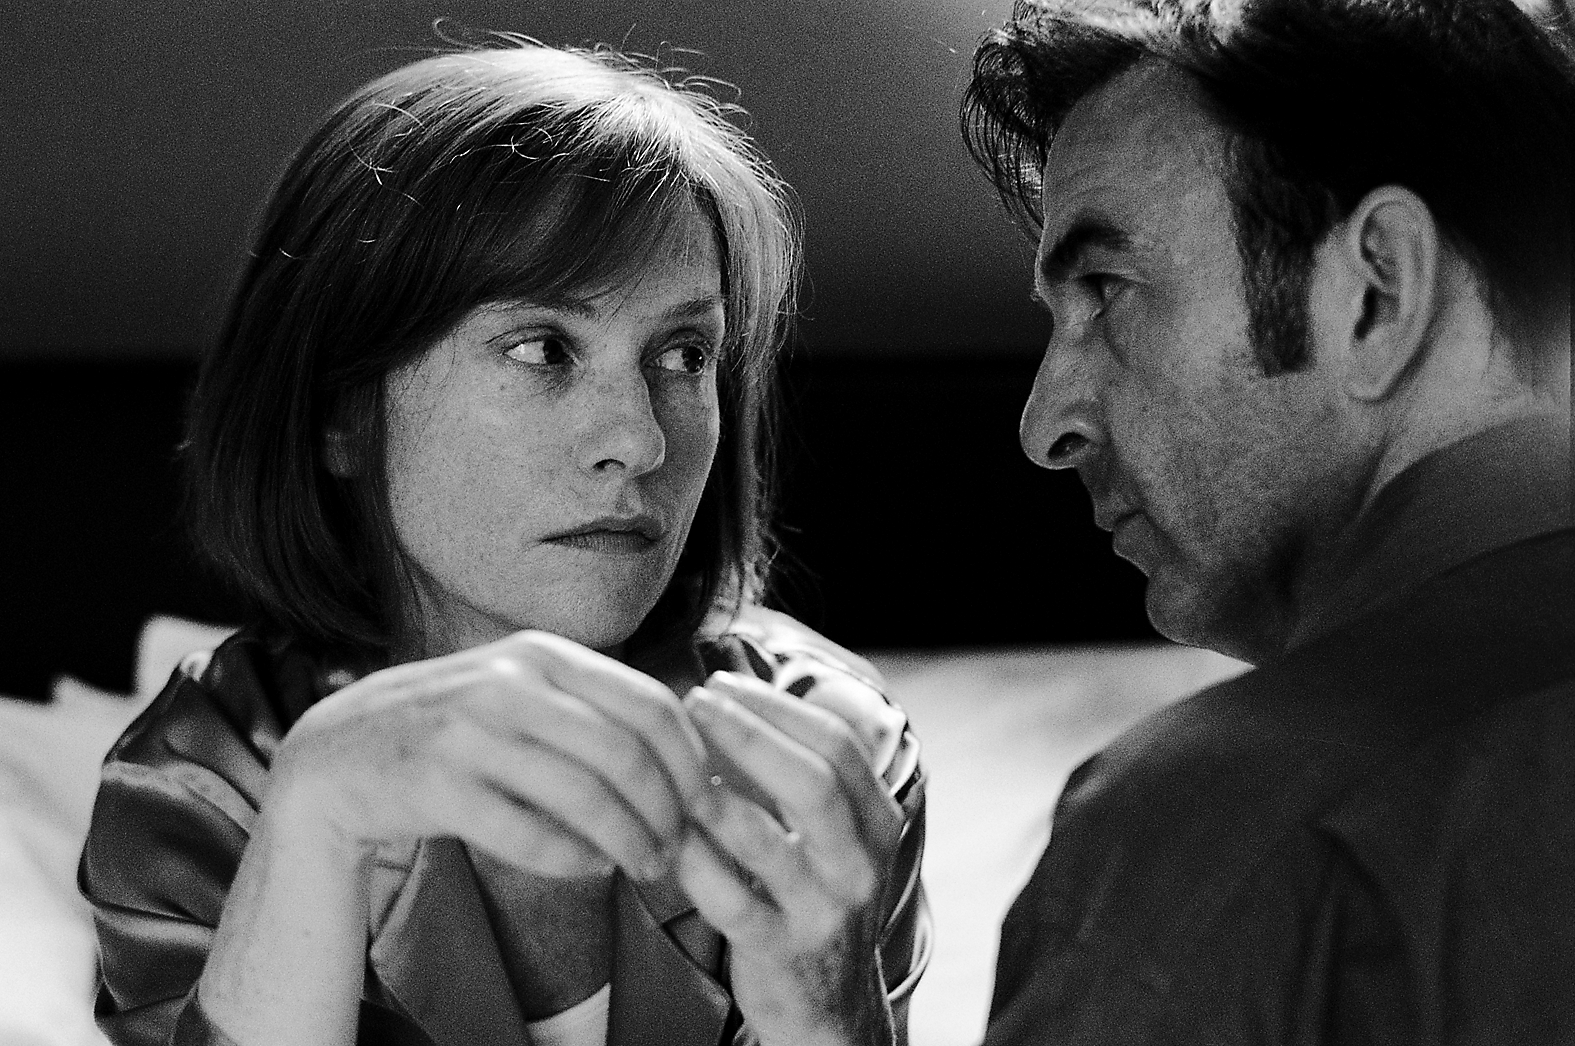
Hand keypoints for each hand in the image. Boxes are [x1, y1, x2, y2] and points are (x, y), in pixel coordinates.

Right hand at [276, 629, 711, 878]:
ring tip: (646, 867)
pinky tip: (592, 868)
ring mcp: (468, 731)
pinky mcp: (435, 785)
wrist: (334, 756)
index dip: (690, 759)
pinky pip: (529, 833)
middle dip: (666, 809)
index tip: (705, 800)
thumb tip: (689, 746)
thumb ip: (589, 703)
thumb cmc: (450, 729)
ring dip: (629, 841)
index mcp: (541, 653)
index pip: (649, 703)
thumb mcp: (517, 688)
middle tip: (680, 846)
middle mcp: (508, 683)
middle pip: (626, 754)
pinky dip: (573, 858)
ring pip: (584, 796)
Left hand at [675, 672, 903, 1045]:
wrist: (832, 1006)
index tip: (723, 684)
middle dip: (748, 734)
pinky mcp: (780, 952)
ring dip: (712, 795)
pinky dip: (695, 861)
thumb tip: (741, 696)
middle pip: (811, 782)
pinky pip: (730, 900)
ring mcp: (823, 911)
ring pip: (767, 843)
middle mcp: (860, 865)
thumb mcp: (837, 835)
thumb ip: (805, 772)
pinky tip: (668, 832)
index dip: (777, 708)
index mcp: (878, 822)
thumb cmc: (818, 897)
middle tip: (695, 705)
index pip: (838, 745)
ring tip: (672, 763)